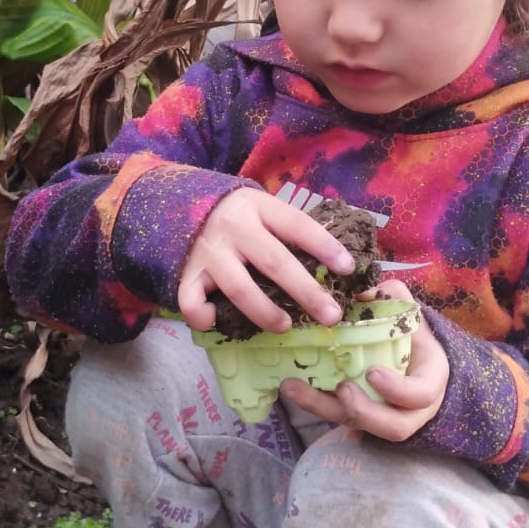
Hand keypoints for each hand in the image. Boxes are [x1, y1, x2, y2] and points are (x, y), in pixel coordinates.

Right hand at [178, 187, 353, 332]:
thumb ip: (291, 232)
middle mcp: (234, 228)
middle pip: (274, 262)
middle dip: (306, 292)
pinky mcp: (187, 272)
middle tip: (331, 316)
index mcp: (259, 207)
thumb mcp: (264, 210)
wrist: (181, 202)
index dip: (324, 246)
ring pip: (239, 287)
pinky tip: (215, 321)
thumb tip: (341, 267)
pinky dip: (202, 315)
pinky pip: (191, 300)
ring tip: (285, 326)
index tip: (347, 269)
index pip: (297, 225)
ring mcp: (209, 252)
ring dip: (265, 312)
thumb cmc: (239, 215)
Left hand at [279, 280, 448, 442]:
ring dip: (325, 409)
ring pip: (359, 427)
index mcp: (429, 379)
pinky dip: (312, 403)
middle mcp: (411, 408)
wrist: (408, 350)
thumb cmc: (408, 329)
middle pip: (394, 428)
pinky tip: (290, 385)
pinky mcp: (357, 416)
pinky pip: (337, 417)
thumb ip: (387, 297)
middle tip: (341, 389)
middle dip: (366, 412)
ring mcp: (383, 416)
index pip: (422, 394)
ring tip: (296, 387)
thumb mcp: (403, 308)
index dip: (398, 390)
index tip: (373, 372)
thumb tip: (358, 290)